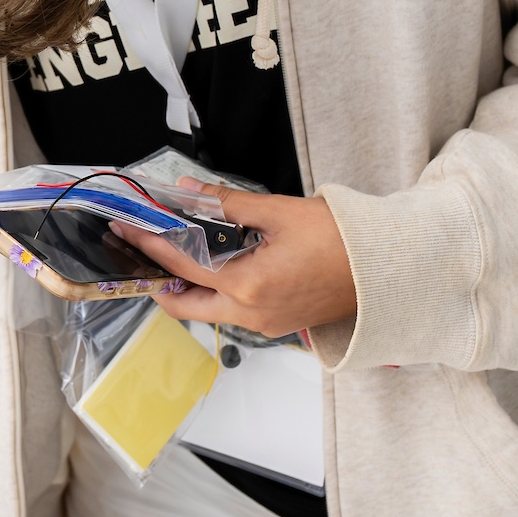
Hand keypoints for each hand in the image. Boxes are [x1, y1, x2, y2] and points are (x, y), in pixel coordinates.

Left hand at [117, 185, 358, 338]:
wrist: (388, 269)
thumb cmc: (343, 240)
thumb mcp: (281, 211)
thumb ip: (228, 203)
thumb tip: (190, 192)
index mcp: (247, 286)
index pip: (181, 264)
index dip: (150, 243)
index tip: (129, 227)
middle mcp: (250, 314)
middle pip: (182, 305)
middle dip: (158, 279)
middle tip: (143, 249)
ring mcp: (263, 324)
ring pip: (206, 311)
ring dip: (184, 287)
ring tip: (173, 252)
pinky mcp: (276, 324)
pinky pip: (230, 312)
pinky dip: (212, 291)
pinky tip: (211, 264)